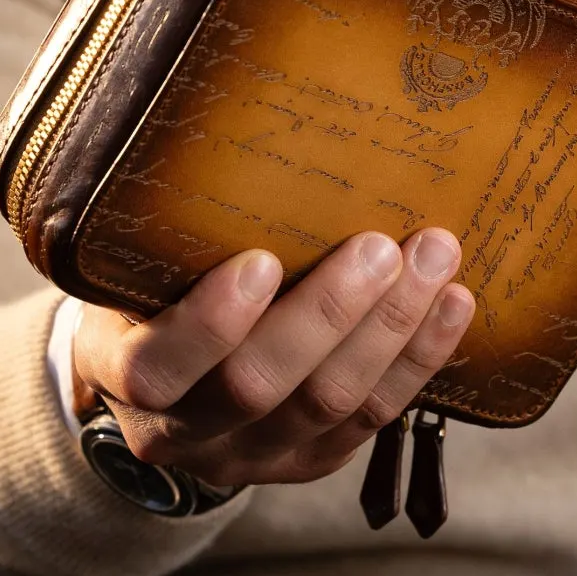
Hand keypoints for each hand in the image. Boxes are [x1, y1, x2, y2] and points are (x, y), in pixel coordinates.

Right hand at [71, 230, 473, 488]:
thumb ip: (165, 225)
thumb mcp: (130, 259)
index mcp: (122, 374)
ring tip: (435, 259)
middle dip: (329, 314)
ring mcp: (250, 455)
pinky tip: (454, 306)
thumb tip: (241, 115)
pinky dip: (418, 361)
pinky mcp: (308, 460)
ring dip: (391, 330)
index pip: (156, 367)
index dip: (211, 324)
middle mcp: (182, 432)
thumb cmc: (150, 287)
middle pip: (258, 387)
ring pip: (328, 405)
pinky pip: (372, 421)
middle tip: (380, 246)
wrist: (165, 373)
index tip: (263, 260)